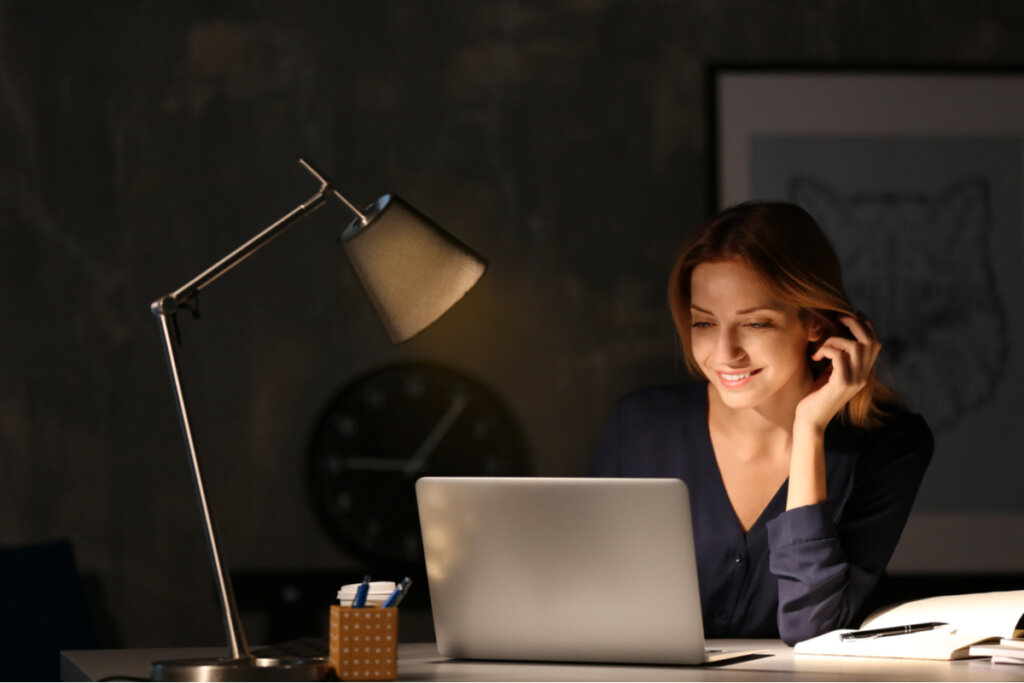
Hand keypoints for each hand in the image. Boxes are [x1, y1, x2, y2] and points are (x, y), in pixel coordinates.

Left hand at [795, 314, 881, 430]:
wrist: (810, 420)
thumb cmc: (816, 394)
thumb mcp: (831, 371)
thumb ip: (839, 356)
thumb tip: (837, 331)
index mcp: (863, 372)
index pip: (875, 342)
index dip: (866, 325)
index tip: (849, 314)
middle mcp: (863, 376)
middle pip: (871, 341)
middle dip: (854, 324)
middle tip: (836, 318)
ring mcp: (855, 381)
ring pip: (856, 347)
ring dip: (835, 340)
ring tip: (821, 347)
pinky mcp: (841, 385)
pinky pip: (839, 357)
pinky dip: (827, 350)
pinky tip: (816, 356)